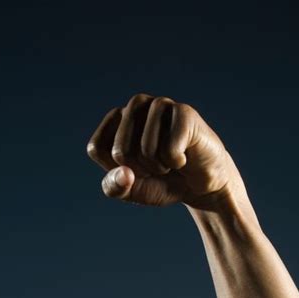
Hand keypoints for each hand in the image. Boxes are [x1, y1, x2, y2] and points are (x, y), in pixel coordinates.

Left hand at [86, 93, 238, 208]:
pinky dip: (176, 162)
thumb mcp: (132, 191)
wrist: (201, 185)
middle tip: (157, 166)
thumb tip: (124, 173)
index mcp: (116, 120)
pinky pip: (169, 149)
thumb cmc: (164, 182)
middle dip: (140, 170)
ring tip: (170, 161)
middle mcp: (135, 106)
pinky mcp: (184, 111)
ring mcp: (160, 104)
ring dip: (159, 166)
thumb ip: (114, 187)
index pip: (97, 148)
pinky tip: (184, 157)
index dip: (117, 169)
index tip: (135, 169)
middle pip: (120, 151)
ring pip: (145, 149)